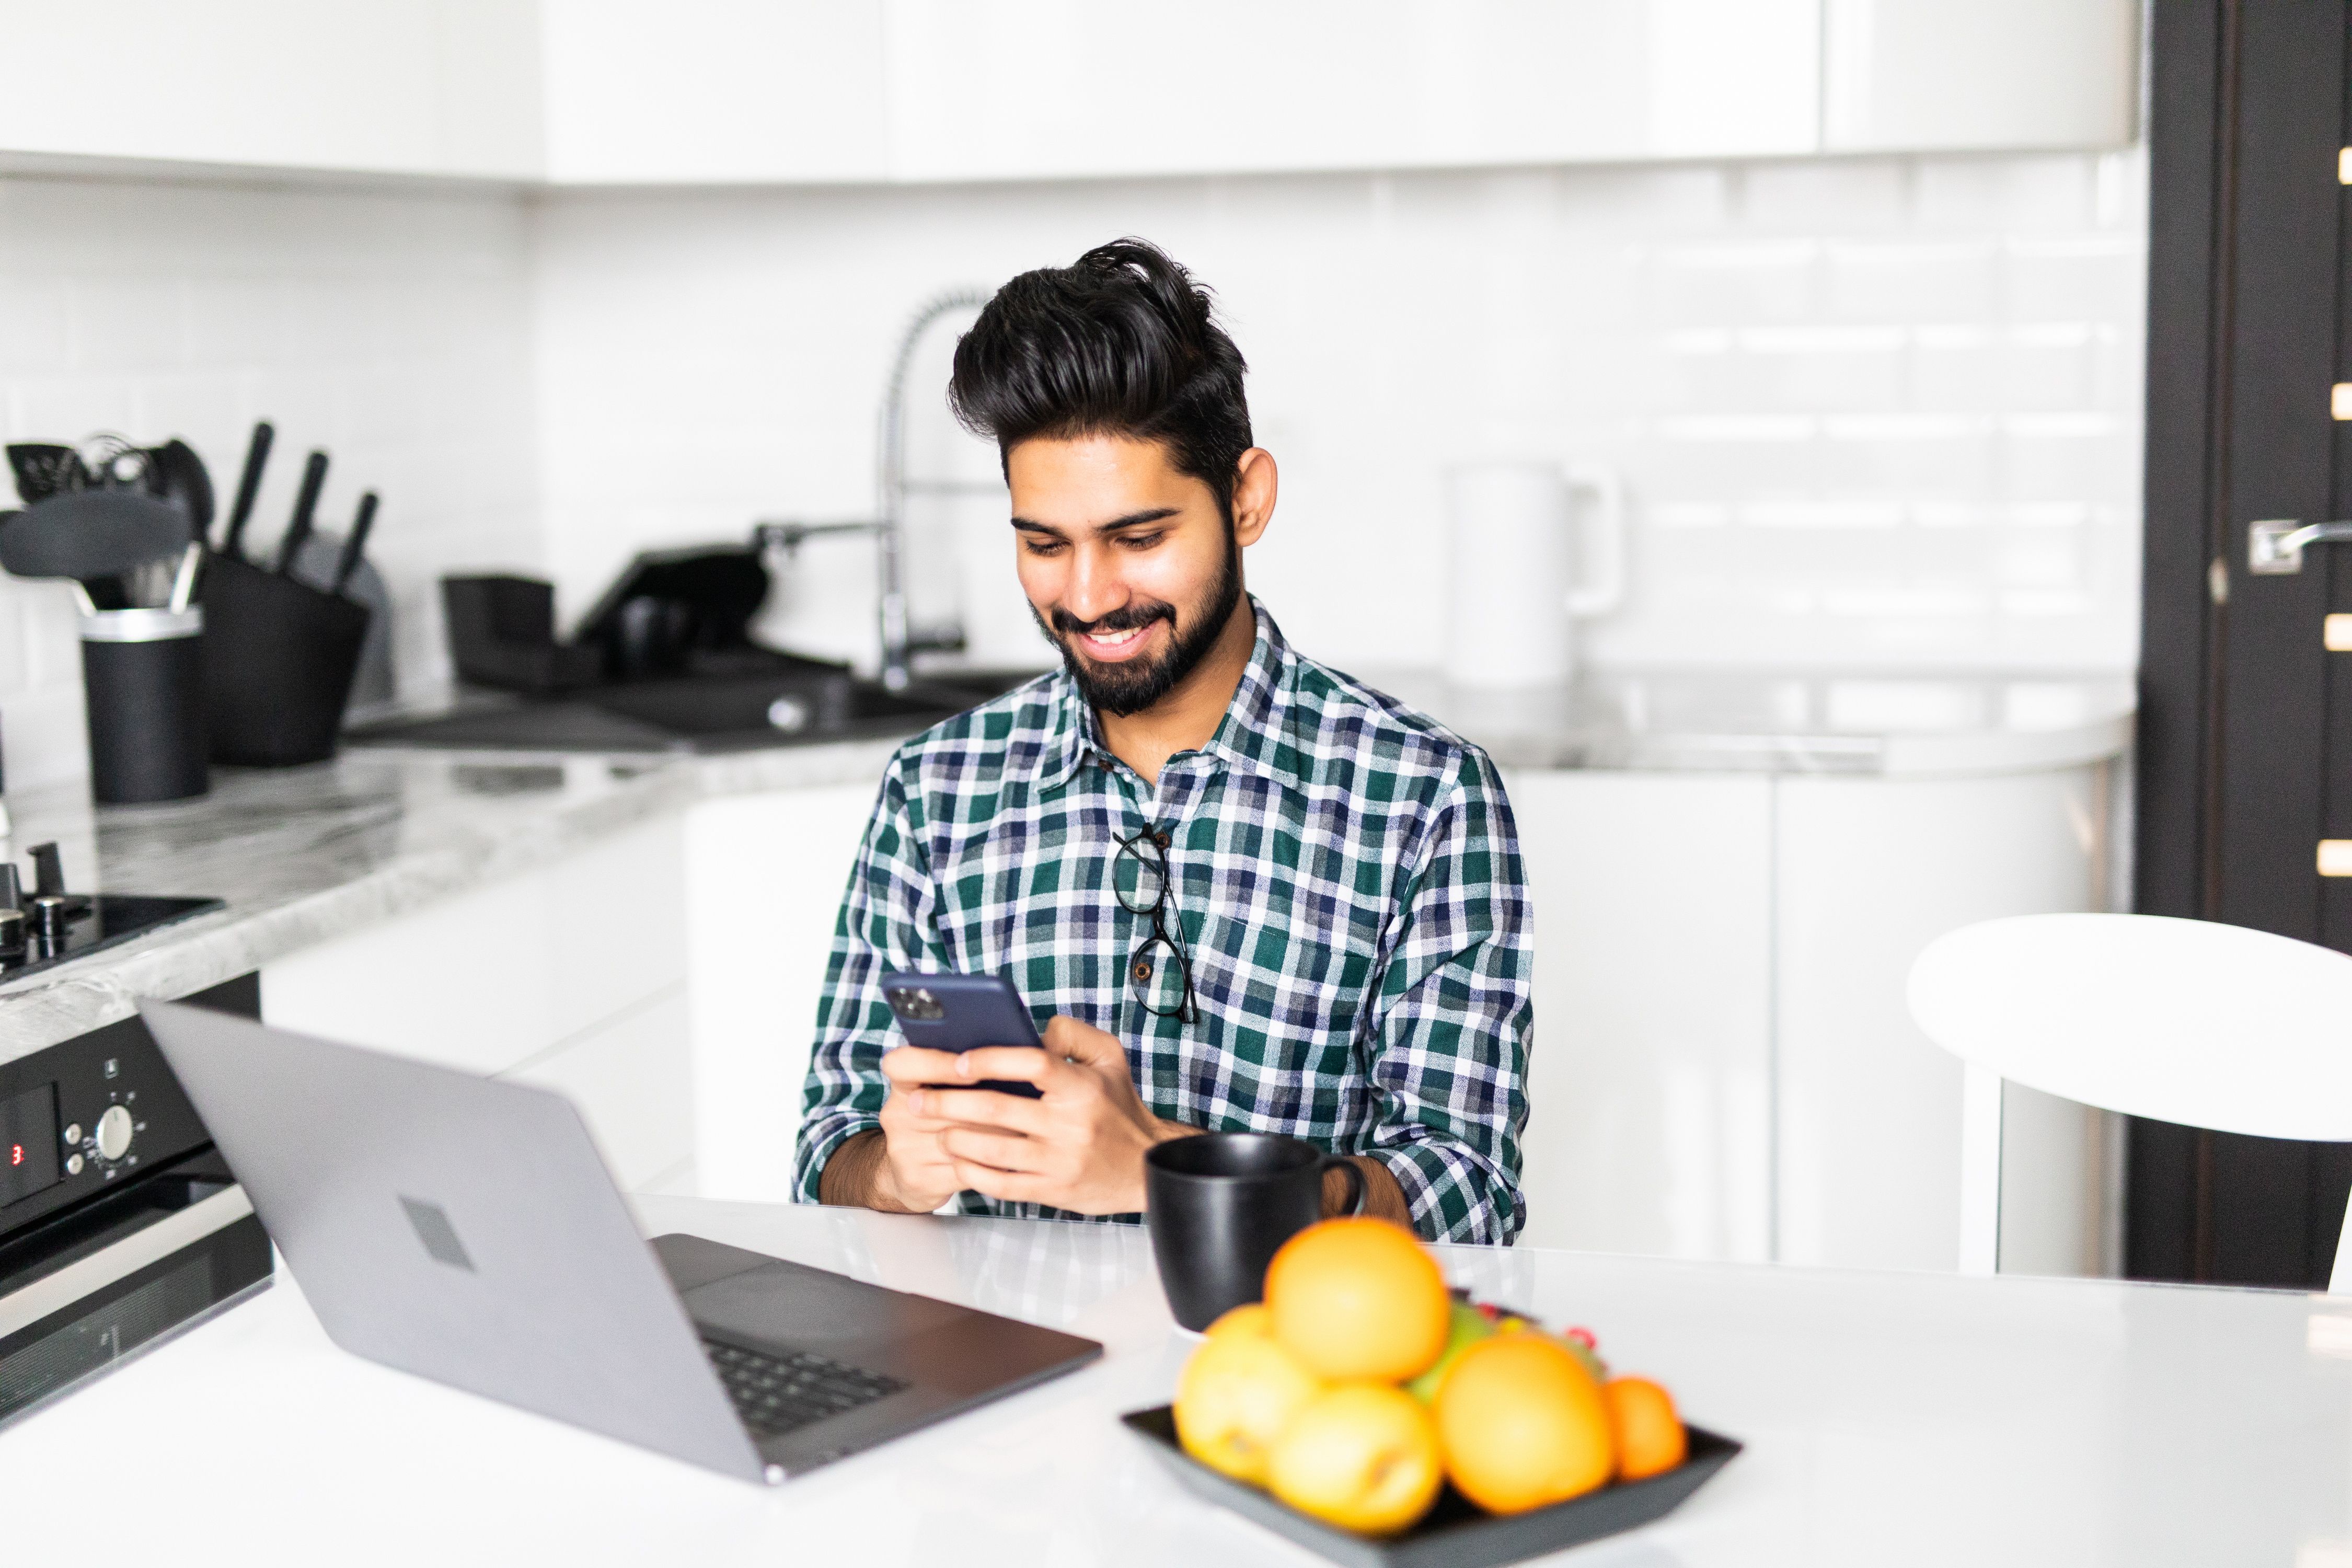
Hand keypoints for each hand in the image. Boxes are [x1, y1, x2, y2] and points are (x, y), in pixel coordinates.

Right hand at [865, 1045, 1018, 1212]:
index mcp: (902, 1087)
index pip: (902, 1064)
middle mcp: (896, 1116)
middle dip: (987, 1105)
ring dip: (996, 1134)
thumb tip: (1011, 1059)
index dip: (937, 1064)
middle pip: (944, 1105)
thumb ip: (961, 1077)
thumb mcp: (937, 1095)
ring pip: (960, 1138)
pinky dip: (991, 1163)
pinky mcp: (919, 1179)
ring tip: (1022, 1129)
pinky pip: (965, 1168)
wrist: (910, 1177)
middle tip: (1018, 1102)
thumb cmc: (938, 1125)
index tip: (969, 1067)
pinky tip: (1009, 1157)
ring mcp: (904, 1150)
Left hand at [917, 1016, 1190, 1213]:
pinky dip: (973, 1172)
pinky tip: (957, 1159)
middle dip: (948, 1103)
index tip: (959, 1061)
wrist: (1147, 1166)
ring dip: (955, 1138)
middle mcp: (1071, 1125)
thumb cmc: (1119, 1107)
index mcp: (1081, 1087)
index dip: (991, 1059)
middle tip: (918, 1099)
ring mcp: (1060, 1161)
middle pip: (998, 1109)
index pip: (1031, 1063)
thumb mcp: (1109, 1058)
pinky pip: (1002, 1184)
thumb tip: (1033, 1029)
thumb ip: (1072, 1033)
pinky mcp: (1053, 1190)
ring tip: (935, 1128)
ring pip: (993, 1150)